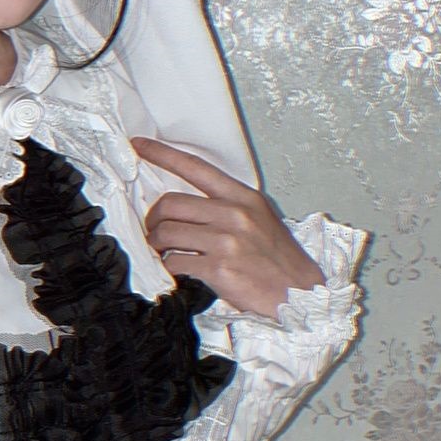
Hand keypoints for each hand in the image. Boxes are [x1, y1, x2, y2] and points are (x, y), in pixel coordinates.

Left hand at [132, 136, 324, 319]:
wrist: (302, 297)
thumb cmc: (279, 260)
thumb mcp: (261, 218)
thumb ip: (228, 206)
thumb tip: (189, 204)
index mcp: (243, 197)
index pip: (195, 167)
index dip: (162, 153)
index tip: (138, 144)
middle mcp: (233, 214)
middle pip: (170, 204)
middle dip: (153, 218)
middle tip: (153, 230)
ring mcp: (225, 242)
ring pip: (167, 233)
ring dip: (156, 244)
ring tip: (162, 251)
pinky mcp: (219, 270)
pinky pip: (176, 262)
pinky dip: (170, 267)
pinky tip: (177, 270)